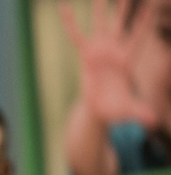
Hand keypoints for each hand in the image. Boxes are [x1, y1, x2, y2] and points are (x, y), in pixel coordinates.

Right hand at [60, 0, 156, 127]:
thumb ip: (140, 113)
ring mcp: (100, 50)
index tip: (152, 3)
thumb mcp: (129, 111)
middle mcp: (114, 50)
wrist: (102, 110)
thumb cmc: (117, 109)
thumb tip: (152, 122)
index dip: (145, 21)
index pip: (139, 36)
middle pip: (121, 23)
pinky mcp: (85, 55)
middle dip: (125, 5)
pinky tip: (63, 5)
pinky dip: (70, 21)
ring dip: (100, 5)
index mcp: (126, 60)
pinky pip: (75, 35)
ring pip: (101, 23)